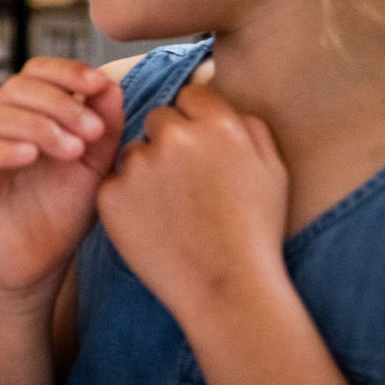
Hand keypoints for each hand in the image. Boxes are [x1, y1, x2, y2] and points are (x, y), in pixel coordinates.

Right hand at [0, 58, 122, 302]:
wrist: (41, 263)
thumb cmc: (64, 211)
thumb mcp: (94, 166)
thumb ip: (103, 127)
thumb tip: (110, 85)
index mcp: (26, 112)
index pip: (36, 72)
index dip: (66, 71)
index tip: (100, 85)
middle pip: (17, 87)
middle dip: (60, 103)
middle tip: (92, 130)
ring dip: (38, 125)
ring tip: (71, 150)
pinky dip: (1, 149)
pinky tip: (30, 156)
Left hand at [97, 83, 288, 329]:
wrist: (227, 287)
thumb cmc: (256, 231)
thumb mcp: (273, 170)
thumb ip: (248, 127)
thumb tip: (224, 105)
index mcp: (219, 125)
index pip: (191, 97)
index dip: (197, 122)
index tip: (203, 151)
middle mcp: (175, 137)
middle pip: (159, 120)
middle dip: (169, 143)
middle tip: (187, 185)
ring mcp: (139, 165)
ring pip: (134, 152)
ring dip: (146, 171)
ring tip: (174, 211)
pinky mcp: (110, 193)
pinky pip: (115, 183)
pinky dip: (128, 199)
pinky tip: (154, 224)